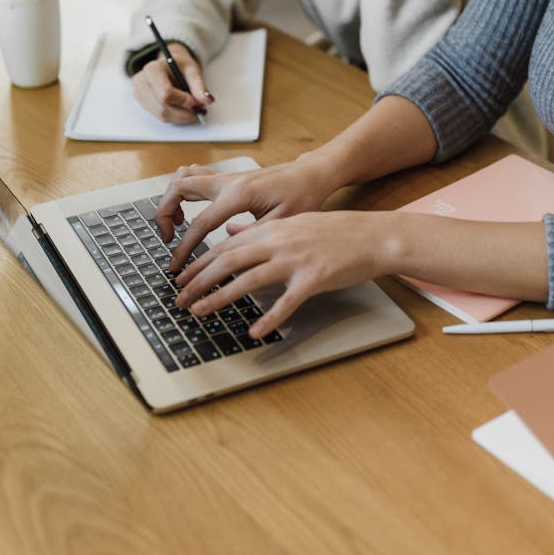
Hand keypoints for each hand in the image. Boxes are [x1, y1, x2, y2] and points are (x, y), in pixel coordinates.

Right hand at [132, 43, 212, 123]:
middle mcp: (141, 82)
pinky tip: (182, 110)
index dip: (183, 101)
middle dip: (183, 113)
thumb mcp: (192, 70)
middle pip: (162, 108)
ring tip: (192, 109)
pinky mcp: (142, 103)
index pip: (165, 93)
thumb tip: (207, 100)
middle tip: (198, 110)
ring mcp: (139, 94)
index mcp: (152, 69)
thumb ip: (199, 85)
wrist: (169, 66)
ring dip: (180, 117)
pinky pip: (160, 117)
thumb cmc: (179, 66)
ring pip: (161, 115)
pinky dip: (174, 117)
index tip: (197, 103)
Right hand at [155, 155, 336, 271]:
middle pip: (179, 187)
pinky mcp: (229, 177)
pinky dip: (183, 191)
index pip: (200, 222)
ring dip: (171, 198)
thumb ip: (252, 236)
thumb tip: (225, 252)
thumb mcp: (282, 222)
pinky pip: (195, 176)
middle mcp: (228, 181)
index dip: (184, 247)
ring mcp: (227, 177)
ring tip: (175, 224)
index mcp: (239, 194)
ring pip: (184, 177)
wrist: (310, 174)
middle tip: (166, 238)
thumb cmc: (302, 195)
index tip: (177, 266)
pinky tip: (190, 210)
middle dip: (164, 212)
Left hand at [172, 210, 401, 337]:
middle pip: (229, 260)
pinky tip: (254, 331)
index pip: (226, 244)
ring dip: (219, 297)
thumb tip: (230, 233)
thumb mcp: (295, 223)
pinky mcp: (314, 278)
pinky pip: (286, 302)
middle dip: (199, 280)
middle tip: (180, 298)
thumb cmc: (337, 232)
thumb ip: (262, 230)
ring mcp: (296, 259)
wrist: (373, 236)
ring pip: (248, 279)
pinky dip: (269, 318)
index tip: (182, 276)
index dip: (200, 262)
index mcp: (274, 227)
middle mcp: (280, 240)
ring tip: (199, 312)